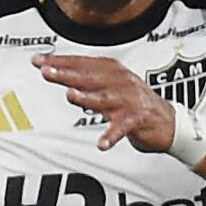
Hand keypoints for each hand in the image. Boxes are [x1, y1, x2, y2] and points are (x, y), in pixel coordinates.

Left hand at [35, 54, 174, 153]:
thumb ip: (85, 79)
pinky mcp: (136, 121)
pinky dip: (112, 136)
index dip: (59, 61)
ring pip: (104, 98)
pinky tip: (101, 144)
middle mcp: (119, 82)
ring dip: (87, 97)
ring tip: (71, 96)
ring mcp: (128, 101)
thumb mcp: (109, 85)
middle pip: (89, 76)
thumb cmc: (134, 102)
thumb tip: (55, 70)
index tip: (38, 61)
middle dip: (67, 74)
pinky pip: (121, 129)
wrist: (167, 120)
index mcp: (112, 70)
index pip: (81, 63)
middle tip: (47, 72)